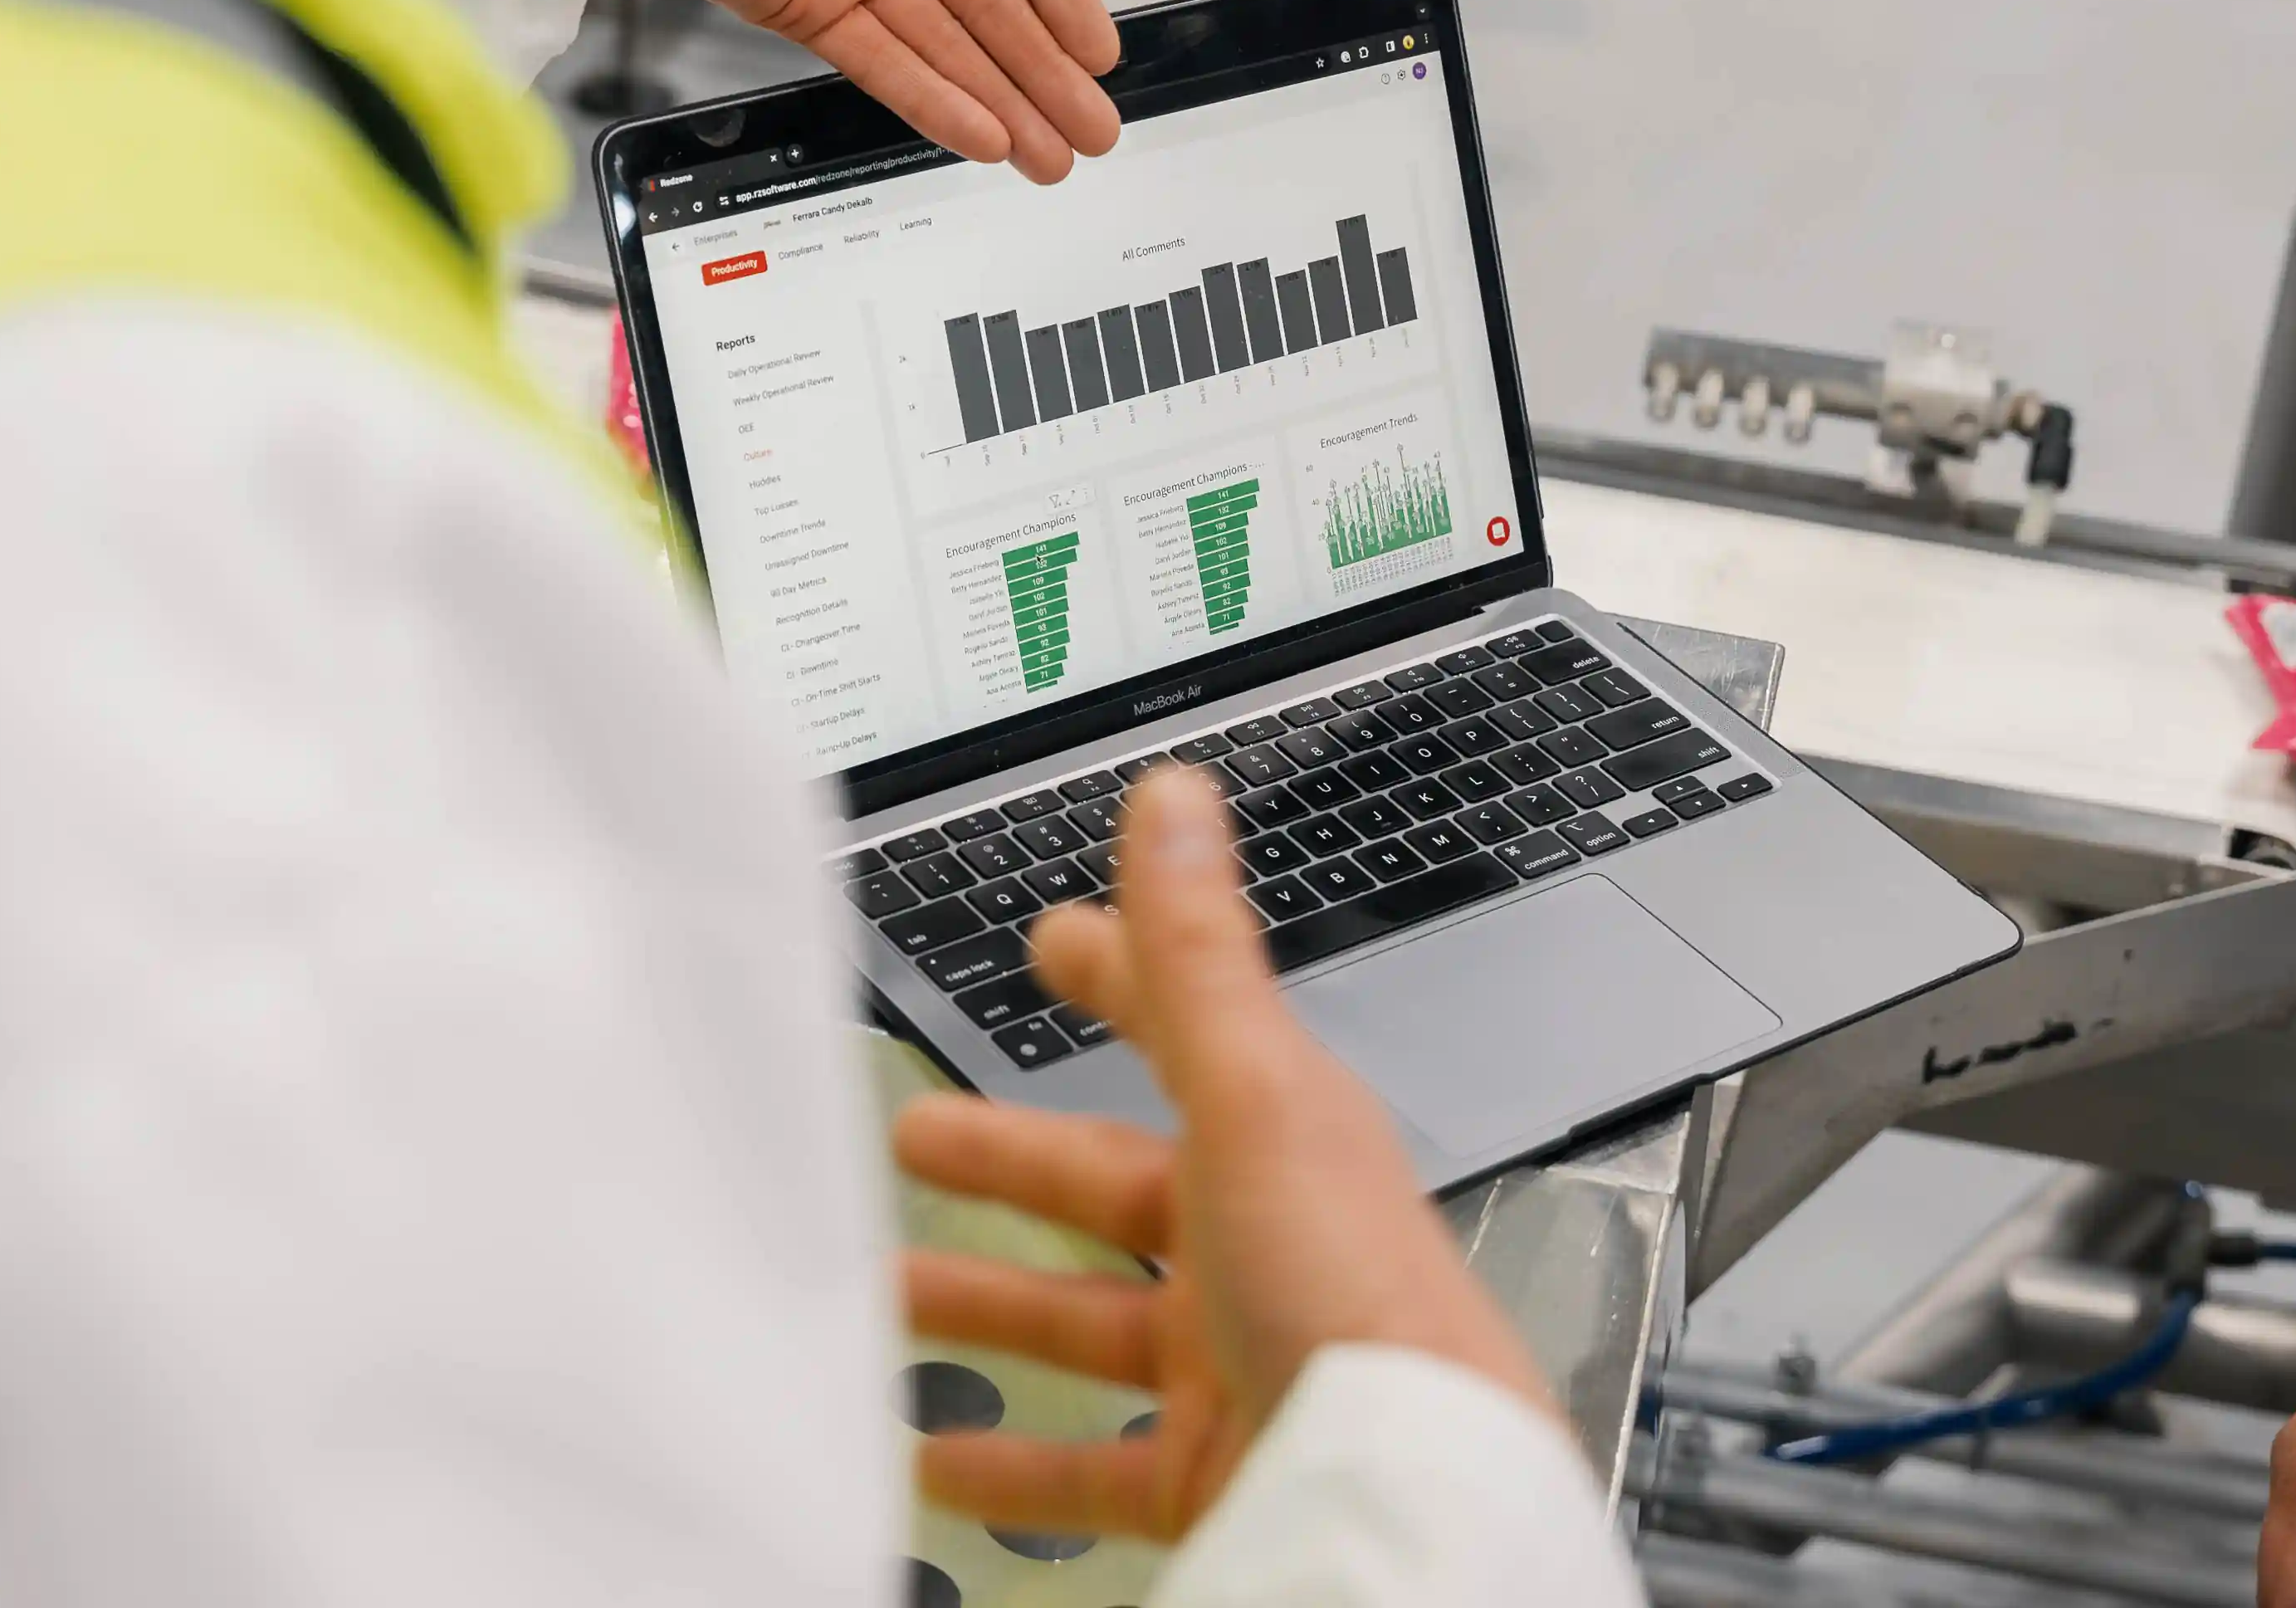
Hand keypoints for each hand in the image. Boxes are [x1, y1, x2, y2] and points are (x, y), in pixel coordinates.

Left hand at [598, 0, 1122, 180]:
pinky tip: (986, 139)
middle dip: (1049, 72)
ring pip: (949, 48)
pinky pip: (885, 65)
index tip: (1101, 49)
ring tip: (1056, 157)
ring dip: (1006, 103)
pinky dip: (936, 103)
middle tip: (1097, 128)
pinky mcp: (805, 6)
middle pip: (994, 6)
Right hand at [890, 767, 1556, 1540]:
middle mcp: (1261, 1240)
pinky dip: (1013, 1459)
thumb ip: (1197, 958)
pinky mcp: (1216, 1468)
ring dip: (987, 1303)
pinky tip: (938, 1459)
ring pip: (1086, 1320)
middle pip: (1111, 1184)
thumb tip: (1174, 799)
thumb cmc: (1355, 1299)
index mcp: (1279, 1137)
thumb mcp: (1256, 1099)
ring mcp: (1237, 1357)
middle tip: (920, 1131)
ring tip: (885, 1293)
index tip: (1057, 939)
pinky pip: (1094, 1463)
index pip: (1181, 1027)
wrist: (1409, 1497)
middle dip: (1011, 1156)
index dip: (1113, 976)